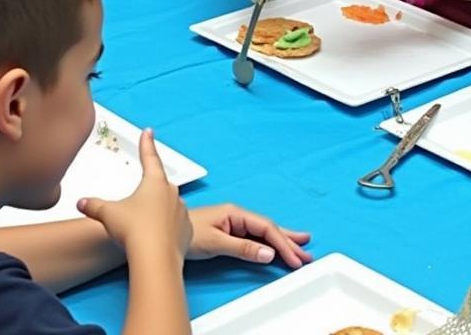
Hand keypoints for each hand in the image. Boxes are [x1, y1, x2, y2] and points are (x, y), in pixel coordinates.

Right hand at [77, 128, 191, 258]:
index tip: (148, 131)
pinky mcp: (187, 230)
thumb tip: (80, 202)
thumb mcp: (109, 215)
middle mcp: (172, 193)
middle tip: (139, 200)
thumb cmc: (134, 230)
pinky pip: (176, 226)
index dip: (147, 144)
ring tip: (144, 227)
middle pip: (159, 185)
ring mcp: (181, 211)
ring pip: (169, 206)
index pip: (149, 157)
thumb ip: (94, 206)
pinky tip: (156, 240)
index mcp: (154, 182)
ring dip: (159, 212)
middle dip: (149, 191)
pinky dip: (167, 230)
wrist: (156, 258)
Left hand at [186, 204, 311, 268]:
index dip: (283, 243)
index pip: (266, 227)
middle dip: (289, 240)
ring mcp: (233, 223)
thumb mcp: (216, 242)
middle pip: (269, 228)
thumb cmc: (186, 233)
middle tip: (307, 252)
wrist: (164, 233)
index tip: (295, 257)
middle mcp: (237, 215)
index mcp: (235, 213)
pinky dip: (269, 243)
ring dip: (282, 240)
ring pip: (263, 232)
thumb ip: (243, 247)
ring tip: (300, 246)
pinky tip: (275, 247)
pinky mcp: (229, 232)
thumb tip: (268, 253)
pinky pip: (255, 237)